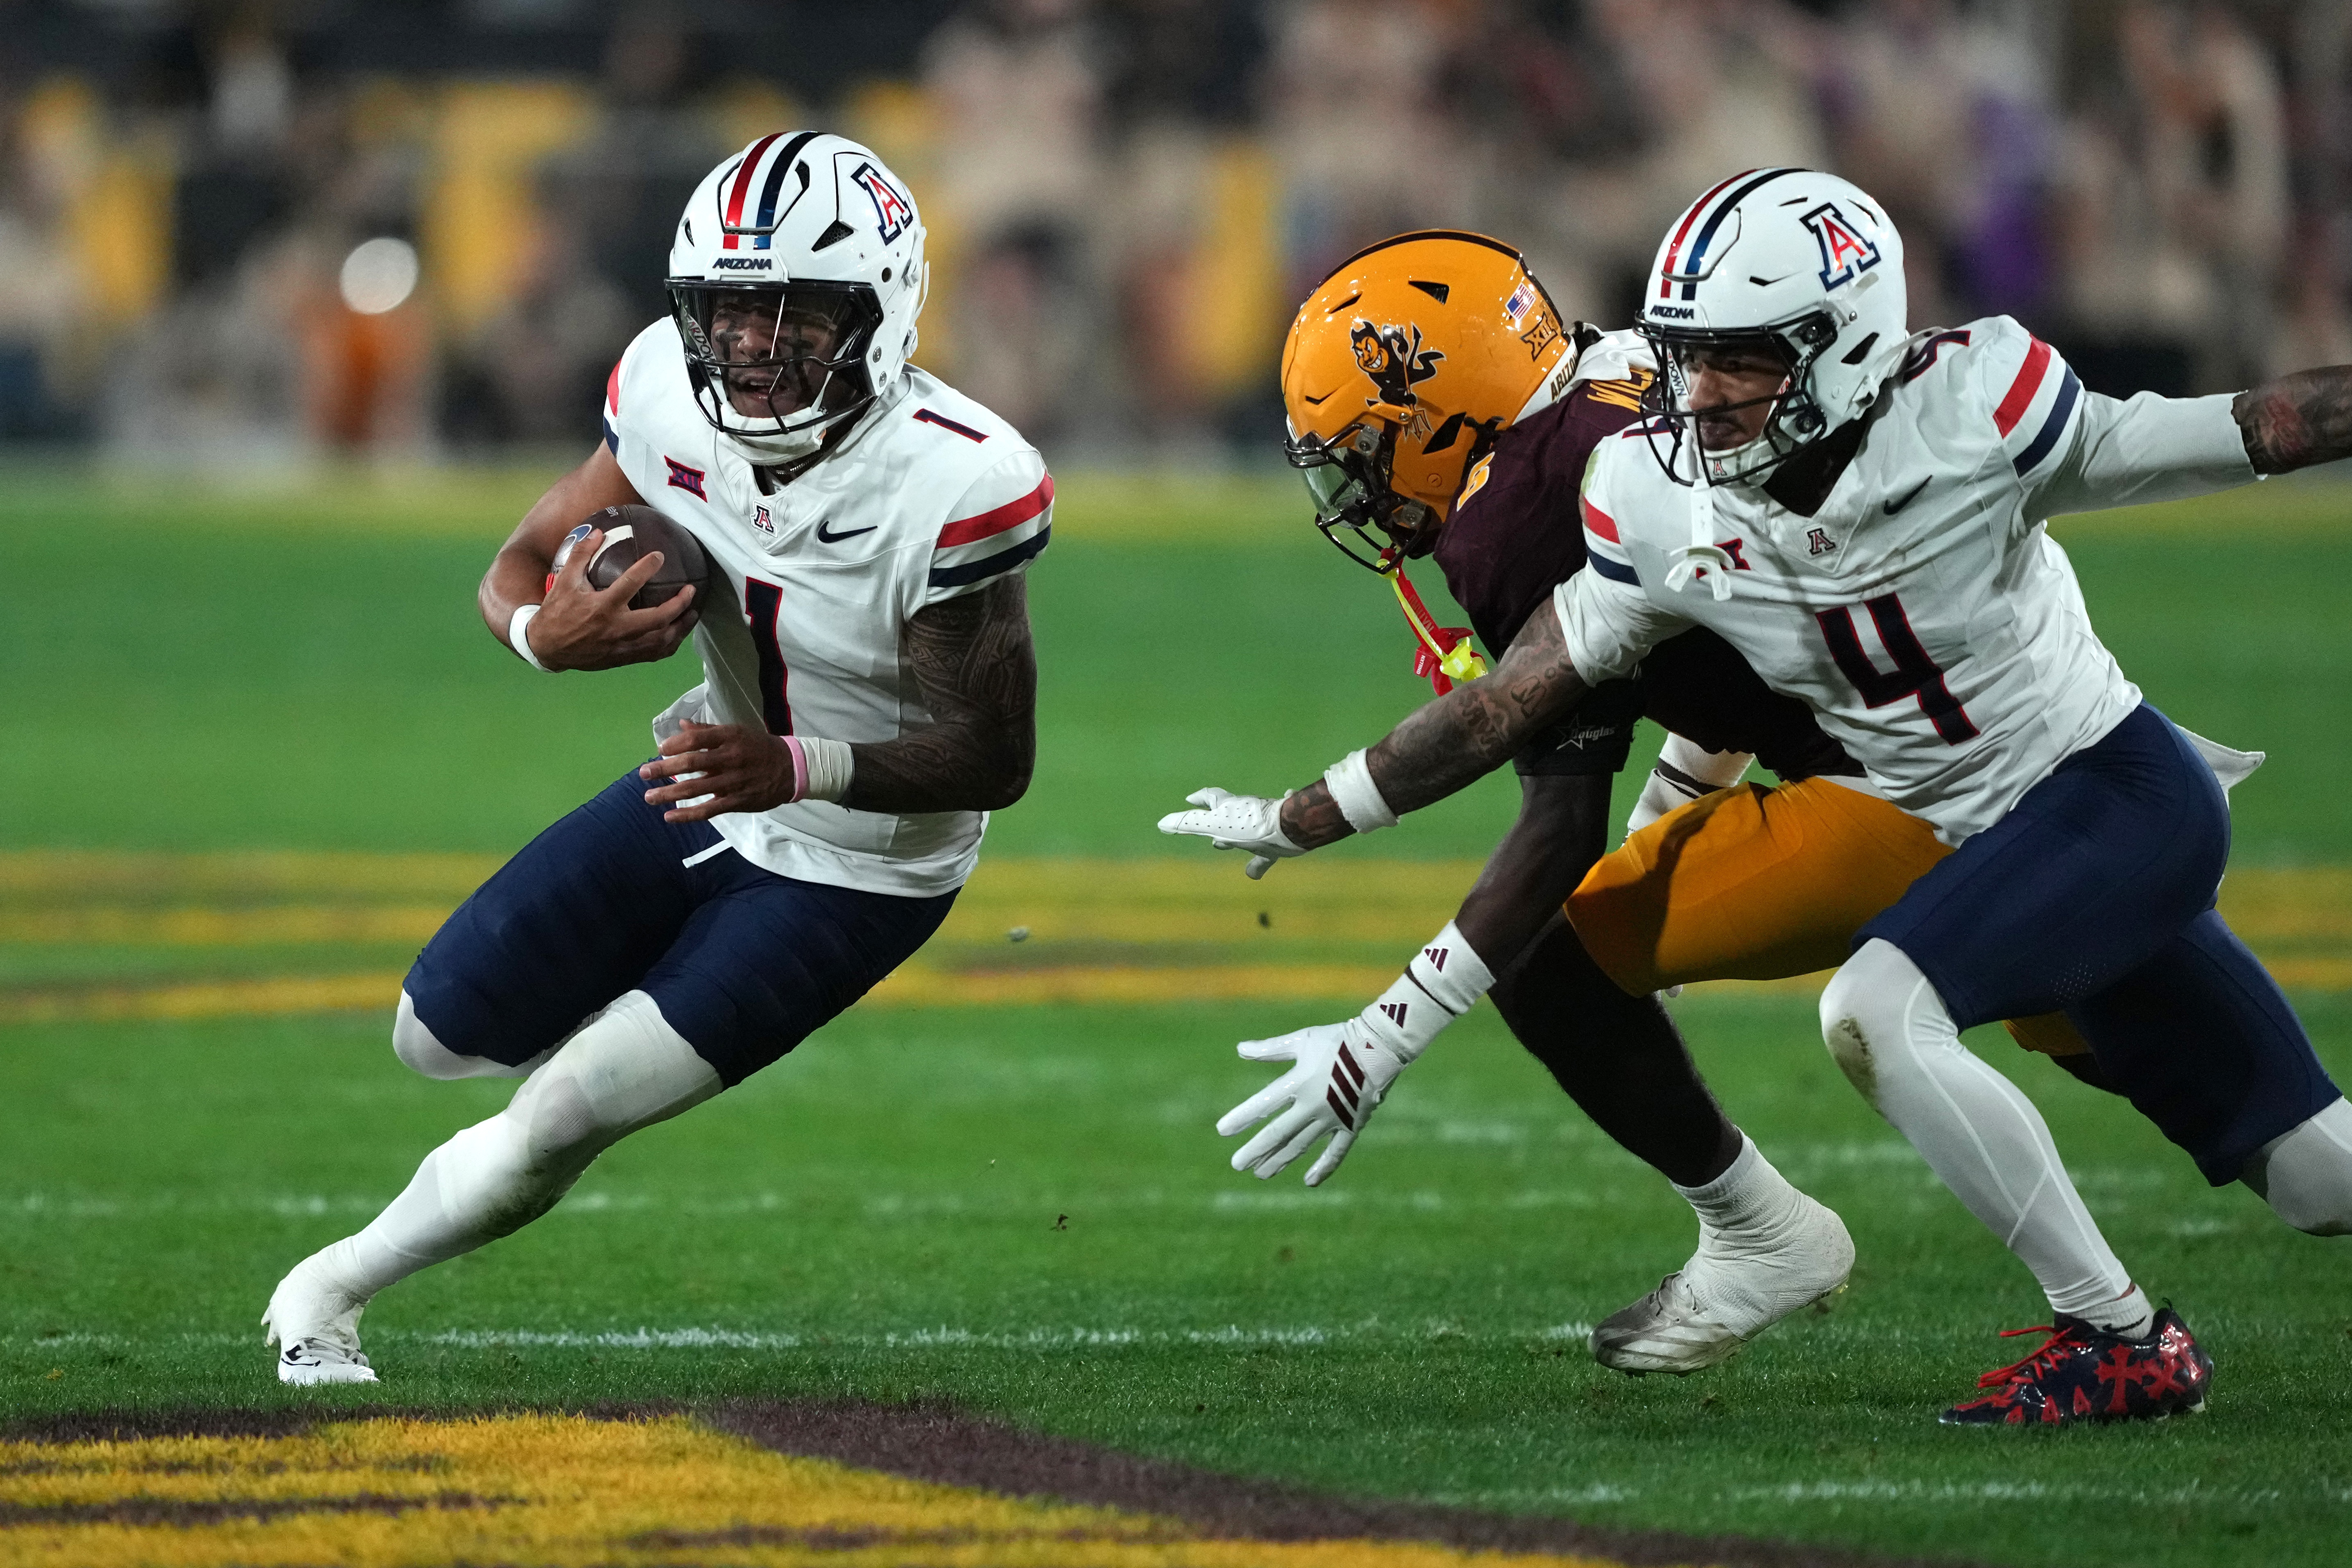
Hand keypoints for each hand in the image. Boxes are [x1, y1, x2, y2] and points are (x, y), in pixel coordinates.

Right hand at [526, 527, 698, 670]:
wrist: (548, 648)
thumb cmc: (557, 612)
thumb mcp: (564, 581)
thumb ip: (580, 555)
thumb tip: (598, 532)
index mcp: (602, 607)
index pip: (631, 584)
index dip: (647, 568)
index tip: (659, 556)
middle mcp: (616, 629)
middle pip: (658, 619)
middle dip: (679, 604)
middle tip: (691, 590)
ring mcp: (623, 646)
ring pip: (661, 640)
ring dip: (681, 627)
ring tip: (693, 612)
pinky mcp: (625, 658)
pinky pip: (655, 654)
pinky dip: (670, 644)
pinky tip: (677, 633)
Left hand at [640, 721, 795, 821]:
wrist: (791, 769)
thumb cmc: (759, 748)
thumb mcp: (737, 732)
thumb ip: (708, 731)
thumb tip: (681, 724)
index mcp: (730, 738)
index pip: (696, 739)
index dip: (675, 744)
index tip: (660, 750)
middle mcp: (730, 758)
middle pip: (691, 764)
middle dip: (663, 769)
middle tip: (643, 773)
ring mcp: (733, 782)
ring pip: (695, 789)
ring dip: (668, 794)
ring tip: (649, 797)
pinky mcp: (737, 801)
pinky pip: (708, 810)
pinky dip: (687, 815)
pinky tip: (670, 817)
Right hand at [1156, 787, 1302, 878]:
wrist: (1291, 828)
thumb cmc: (1251, 828)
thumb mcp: (1214, 825)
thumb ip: (1189, 824)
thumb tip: (1162, 823)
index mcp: (1229, 807)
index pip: (1210, 797)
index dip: (1199, 798)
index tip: (1190, 799)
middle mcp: (1247, 811)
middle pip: (1230, 813)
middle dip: (1220, 821)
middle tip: (1212, 835)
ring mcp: (1266, 822)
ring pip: (1252, 827)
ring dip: (1243, 836)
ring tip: (1238, 848)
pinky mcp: (1283, 836)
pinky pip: (1276, 843)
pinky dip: (1270, 850)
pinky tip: (1266, 865)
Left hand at [1216, 1019, 1410, 1185]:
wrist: (1380, 1047)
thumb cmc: (1337, 1039)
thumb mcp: (1301, 1041)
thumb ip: (1270, 1049)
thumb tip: (1239, 1049)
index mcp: (1298, 1082)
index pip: (1264, 1105)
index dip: (1242, 1118)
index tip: (1222, 1130)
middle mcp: (1313, 1105)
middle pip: (1279, 1133)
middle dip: (1256, 1150)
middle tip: (1237, 1164)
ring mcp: (1333, 1118)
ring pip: (1300, 1145)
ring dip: (1279, 1160)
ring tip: (1260, 1173)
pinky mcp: (1351, 1126)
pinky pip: (1336, 1152)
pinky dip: (1323, 1167)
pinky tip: (1309, 1181)